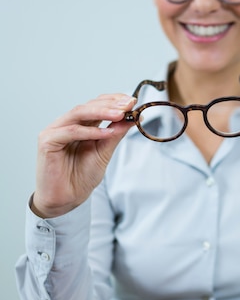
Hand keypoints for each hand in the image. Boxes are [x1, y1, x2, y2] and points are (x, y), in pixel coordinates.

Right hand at [32, 93, 135, 217]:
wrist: (66, 199)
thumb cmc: (81, 177)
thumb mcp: (104, 152)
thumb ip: (115, 134)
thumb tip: (132, 118)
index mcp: (80, 125)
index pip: (96, 105)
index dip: (114, 101)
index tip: (133, 101)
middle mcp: (67, 124)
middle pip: (88, 106)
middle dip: (110, 104)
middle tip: (128, 104)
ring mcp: (55, 131)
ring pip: (79, 113)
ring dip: (102, 112)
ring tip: (120, 113)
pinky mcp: (47, 141)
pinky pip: (70, 131)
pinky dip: (89, 131)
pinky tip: (107, 132)